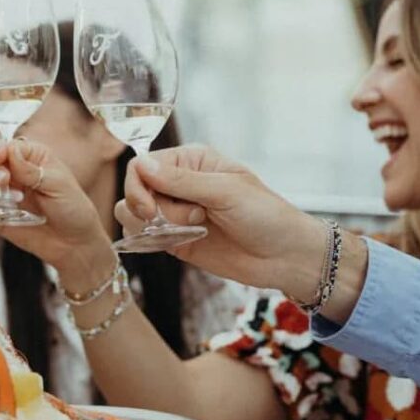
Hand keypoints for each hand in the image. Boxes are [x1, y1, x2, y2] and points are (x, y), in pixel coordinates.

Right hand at [0, 139, 112, 280]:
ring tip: (10, 200)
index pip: (5, 146)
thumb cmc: (73, 209)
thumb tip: (10, 151)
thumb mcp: (59, 185)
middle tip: (5, 182)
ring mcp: (3, 192)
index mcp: (32, 157)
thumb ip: (32, 170)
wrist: (74, 243)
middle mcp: (14, 171)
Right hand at [116, 145, 330, 297]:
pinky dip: (152, 241)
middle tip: (191, 219)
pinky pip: (144, 236)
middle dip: (153, 209)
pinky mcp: (174, 239)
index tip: (151, 208)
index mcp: (191, 161)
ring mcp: (175, 212)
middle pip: (134, 190)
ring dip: (155, 227)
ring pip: (133, 214)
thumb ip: (181, 181)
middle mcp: (178, 183)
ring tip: (191, 231)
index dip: (138, 187)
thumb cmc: (266, 216)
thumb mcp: (226, 192)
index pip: (141, 165)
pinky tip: (181, 243)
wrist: (285, 257)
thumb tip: (141, 164)